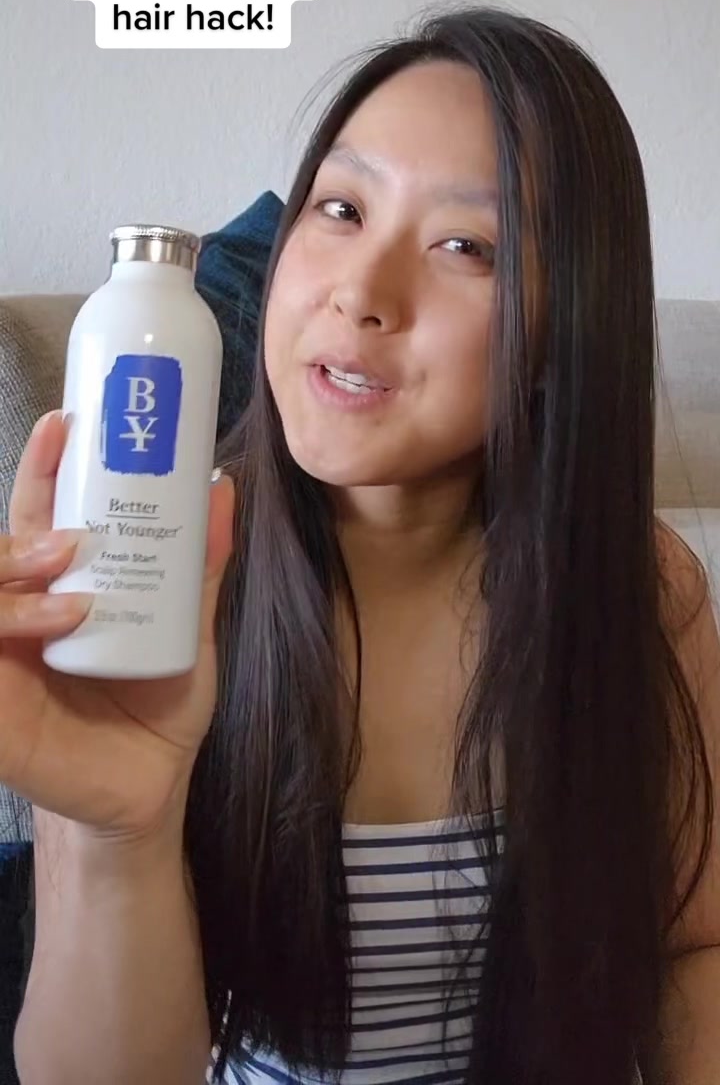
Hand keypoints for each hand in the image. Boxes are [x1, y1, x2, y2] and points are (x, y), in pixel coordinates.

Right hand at [0, 410, 233, 837]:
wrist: (151, 788)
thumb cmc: (159, 705)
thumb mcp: (187, 626)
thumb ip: (199, 565)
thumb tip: (222, 489)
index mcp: (57, 587)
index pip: (38, 515)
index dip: (44, 468)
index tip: (65, 422)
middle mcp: (20, 613)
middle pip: (1, 544)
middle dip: (28, 517)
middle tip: (72, 525)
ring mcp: (1, 658)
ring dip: (17, 570)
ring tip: (72, 572)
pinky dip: (10, 622)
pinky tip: (62, 618)